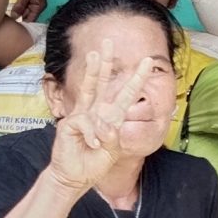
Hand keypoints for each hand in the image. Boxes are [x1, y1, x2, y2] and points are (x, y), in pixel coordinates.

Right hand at [46, 43, 151, 191]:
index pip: (126, 94)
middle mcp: (97, 111)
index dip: (136, 79)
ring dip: (91, 70)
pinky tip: (92, 143)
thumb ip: (112, 139)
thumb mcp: (111, 153)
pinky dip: (92, 134)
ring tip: (94, 53)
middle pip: (103, 82)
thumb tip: (106, 126)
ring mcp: (82, 114)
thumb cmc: (93, 164)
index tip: (147, 62)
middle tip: (109, 41)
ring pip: (89, 88)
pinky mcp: (70, 122)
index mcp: (111, 117)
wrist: (74, 177)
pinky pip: (86, 122)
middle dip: (106, 62)